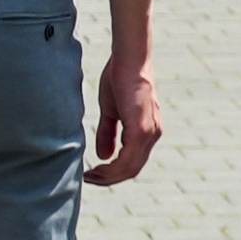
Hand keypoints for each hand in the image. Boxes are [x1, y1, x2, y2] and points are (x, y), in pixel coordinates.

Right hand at [86, 52, 160, 186]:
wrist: (128, 60)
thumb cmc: (119, 78)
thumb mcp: (111, 111)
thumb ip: (109, 133)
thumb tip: (103, 156)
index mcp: (147, 131)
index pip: (132, 162)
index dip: (112, 173)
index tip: (91, 174)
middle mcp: (152, 135)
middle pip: (131, 170)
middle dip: (108, 179)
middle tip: (87, 179)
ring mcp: (149, 134)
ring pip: (130, 168)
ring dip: (108, 177)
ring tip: (89, 176)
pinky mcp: (141, 130)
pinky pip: (127, 159)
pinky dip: (112, 168)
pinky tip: (96, 168)